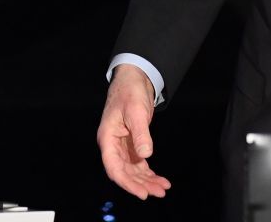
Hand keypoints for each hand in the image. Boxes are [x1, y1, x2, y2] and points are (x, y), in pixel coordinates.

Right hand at [97, 65, 170, 199]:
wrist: (133, 78)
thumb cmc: (130, 91)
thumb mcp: (137, 111)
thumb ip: (141, 134)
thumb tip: (146, 155)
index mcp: (107, 138)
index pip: (114, 168)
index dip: (127, 183)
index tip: (142, 193)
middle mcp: (112, 145)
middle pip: (124, 172)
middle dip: (141, 184)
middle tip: (159, 192)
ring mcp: (121, 145)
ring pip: (132, 170)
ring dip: (146, 180)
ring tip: (163, 188)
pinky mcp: (131, 143)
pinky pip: (138, 163)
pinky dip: (148, 172)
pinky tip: (159, 179)